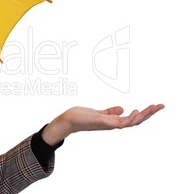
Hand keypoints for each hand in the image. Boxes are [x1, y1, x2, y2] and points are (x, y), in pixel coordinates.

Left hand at [42, 104, 164, 145]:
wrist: (67, 120)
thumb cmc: (81, 117)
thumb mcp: (98, 112)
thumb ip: (110, 112)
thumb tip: (122, 109)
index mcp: (113, 121)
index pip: (133, 119)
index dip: (144, 113)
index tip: (155, 106)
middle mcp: (113, 124)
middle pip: (136, 121)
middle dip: (150, 114)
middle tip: (162, 105)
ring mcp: (109, 124)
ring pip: (131, 122)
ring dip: (144, 115)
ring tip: (154, 106)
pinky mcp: (103, 122)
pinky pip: (120, 122)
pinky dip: (130, 118)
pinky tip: (136, 111)